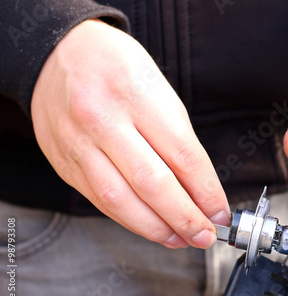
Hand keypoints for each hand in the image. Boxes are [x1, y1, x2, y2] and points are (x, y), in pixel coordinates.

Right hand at [31, 20, 229, 248]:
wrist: (60, 55)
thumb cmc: (119, 69)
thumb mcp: (158, 89)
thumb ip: (177, 139)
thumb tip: (199, 189)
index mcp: (137, 95)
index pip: (182, 155)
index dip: (206, 191)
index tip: (220, 211)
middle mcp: (105, 120)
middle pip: (152, 183)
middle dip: (185, 217)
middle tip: (205, 235)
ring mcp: (80, 143)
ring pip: (121, 200)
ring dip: (157, 228)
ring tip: (181, 239)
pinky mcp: (66, 163)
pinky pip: (100, 201)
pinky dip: (130, 220)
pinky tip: (151, 227)